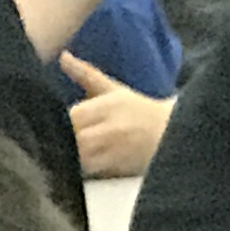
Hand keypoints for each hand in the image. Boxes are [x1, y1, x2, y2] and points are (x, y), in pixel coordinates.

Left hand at [61, 54, 172, 179]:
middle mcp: (113, 129)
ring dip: (73, 157)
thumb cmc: (142, 111)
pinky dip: (87, 170)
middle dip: (64, 140)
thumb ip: (85, 74)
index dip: (57, 121)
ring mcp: (120, 153)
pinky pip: (97, 173)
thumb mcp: (114, 89)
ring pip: (83, 159)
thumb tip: (63, 57)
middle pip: (75, 139)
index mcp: (108, 106)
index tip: (52, 123)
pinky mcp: (125, 171)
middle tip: (56, 140)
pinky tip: (84, 167)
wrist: (177, 135)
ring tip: (69, 154)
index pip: (71, 116)